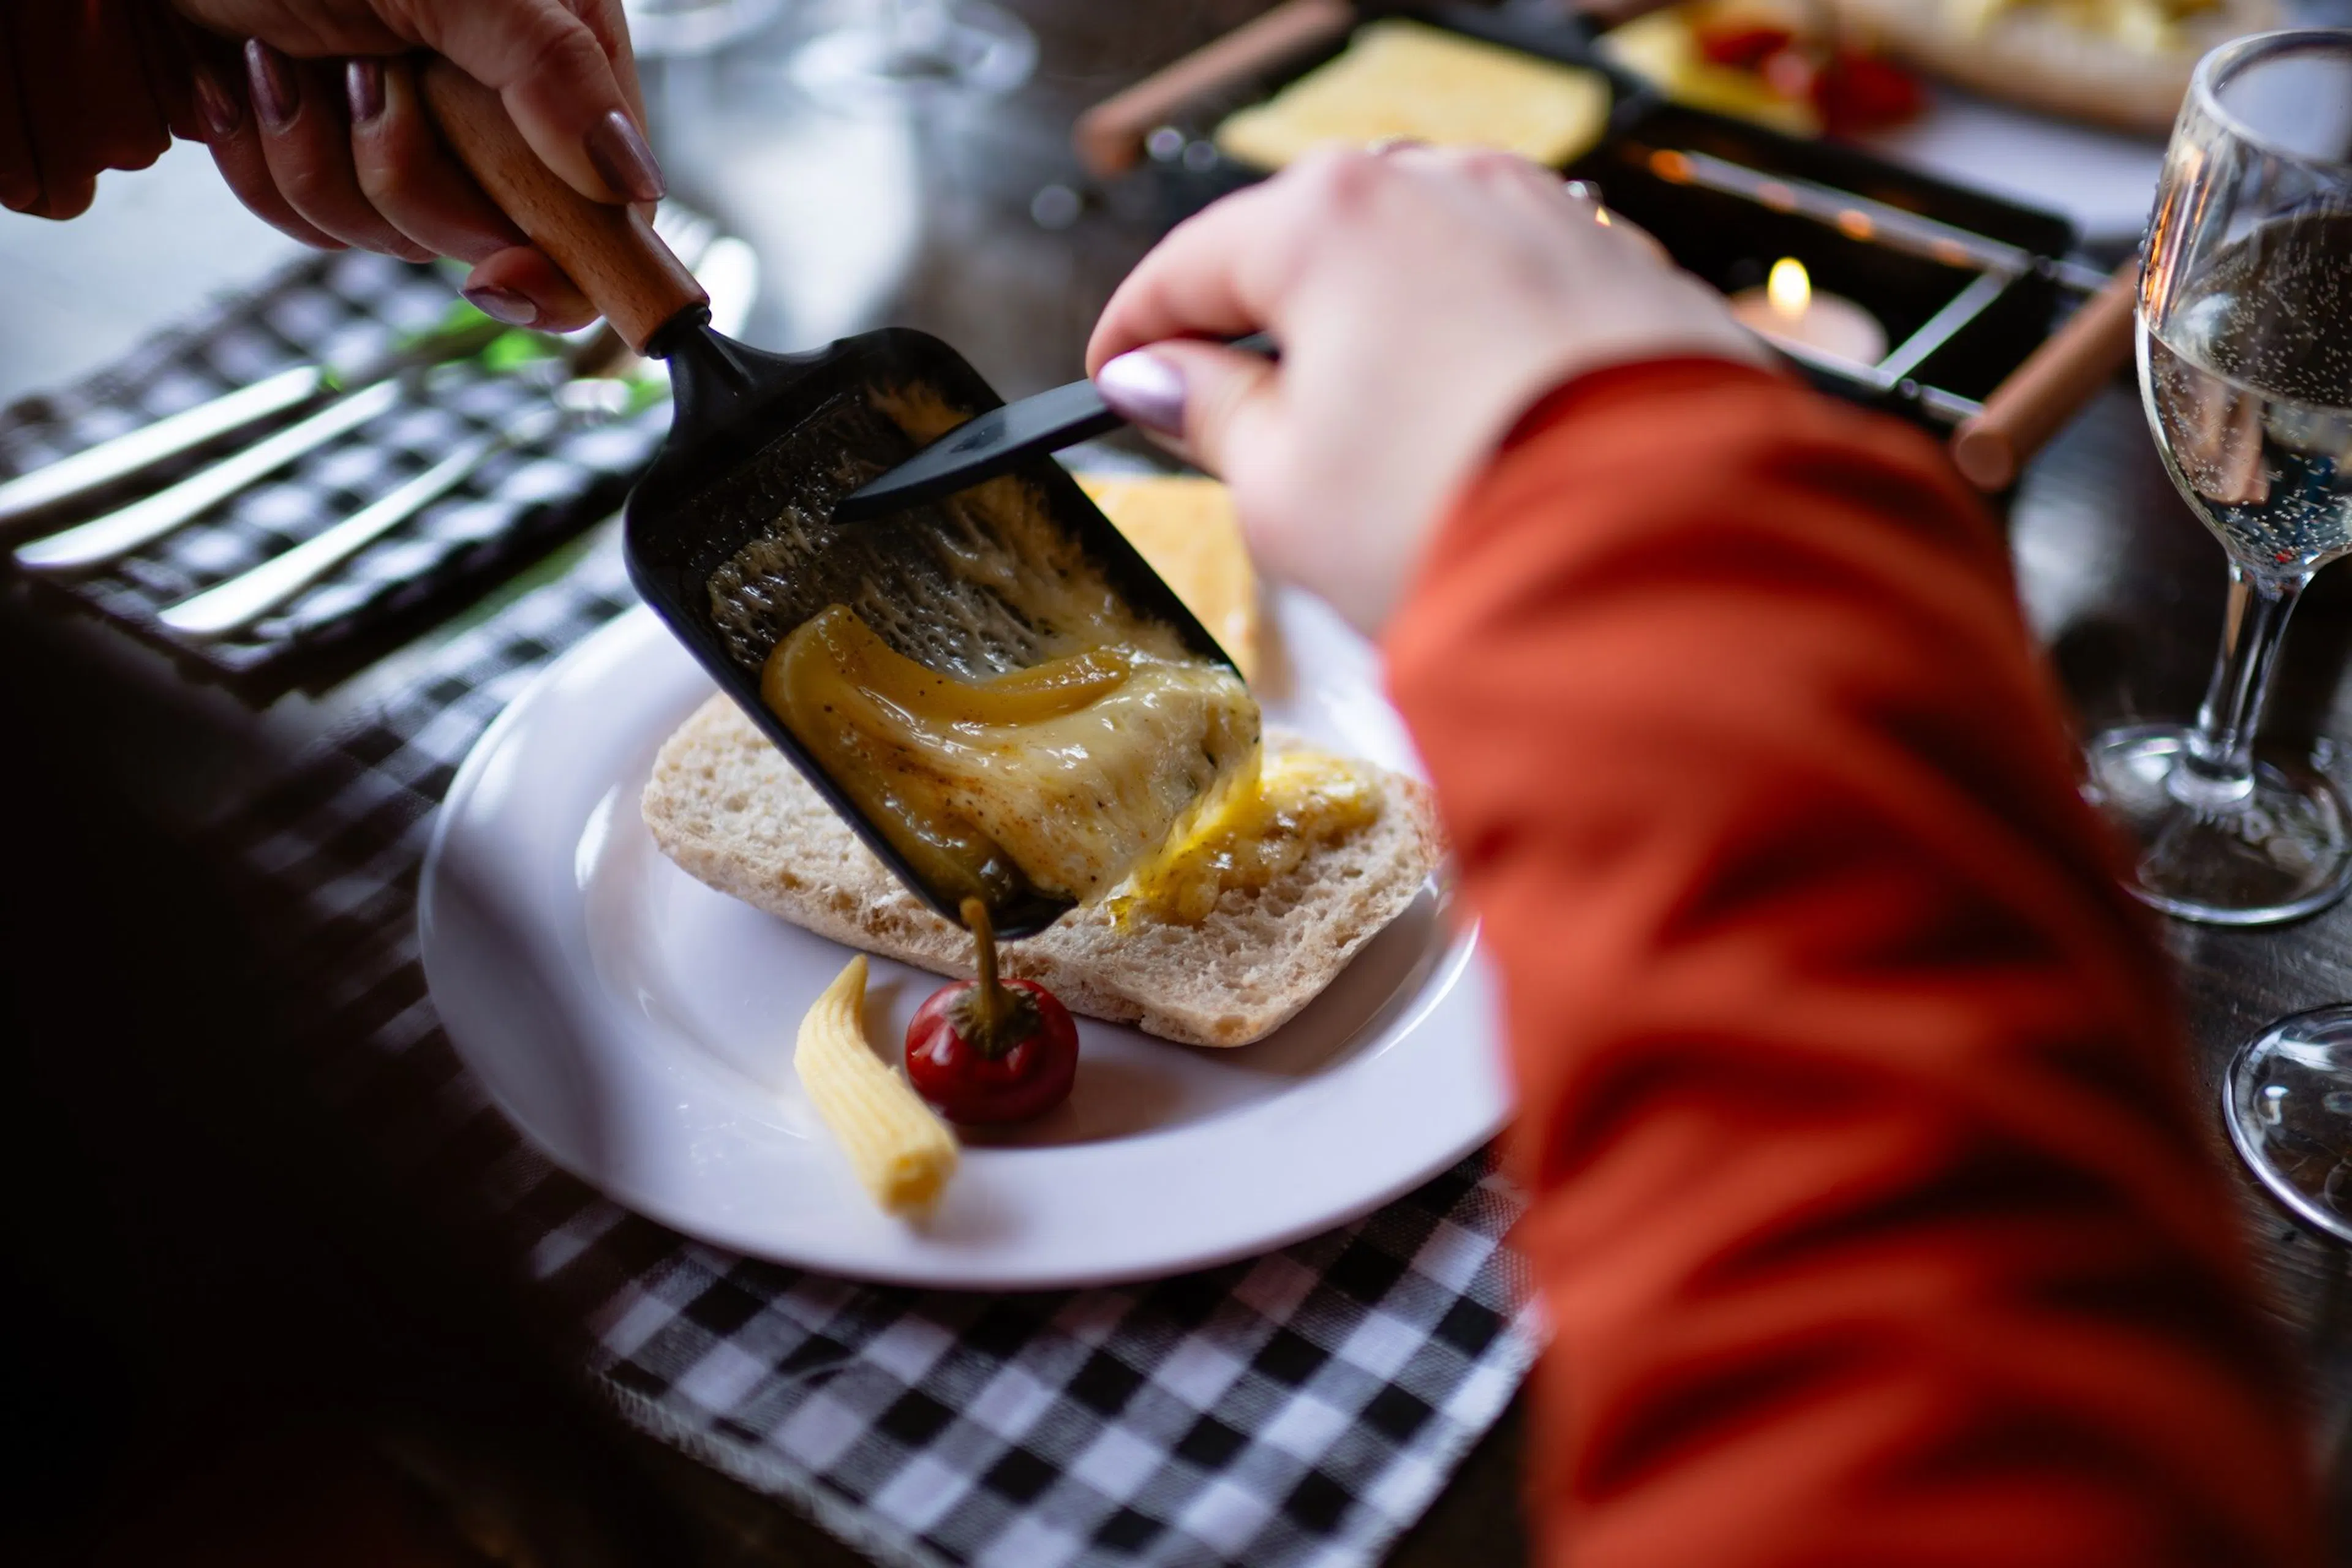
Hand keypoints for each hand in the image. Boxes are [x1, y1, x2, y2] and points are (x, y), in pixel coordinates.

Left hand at [171, 0, 657, 327]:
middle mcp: (489, 101)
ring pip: (387, 237)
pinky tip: (244, 81)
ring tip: (282, 61)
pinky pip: (312, 222)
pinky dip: (265, 159)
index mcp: (551, 54)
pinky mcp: (327, 151)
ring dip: (316, 159)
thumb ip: (548, 71)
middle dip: (403, 178)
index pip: (607, 207)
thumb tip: (631, 180)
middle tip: (365, 82)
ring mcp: (407, 130)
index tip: (503, 283)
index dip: (561, 264)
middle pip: (488, 238)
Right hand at [1086, 145, 1768, 633]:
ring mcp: (1547, 218)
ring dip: (1375, 332)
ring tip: (1361, 434)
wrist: (1660, 563)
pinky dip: (1471, 345)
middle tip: (1231, 411)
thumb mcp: (1281, 488)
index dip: (1138, 328)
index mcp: (1333, 220)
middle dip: (1264, 324)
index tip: (1117, 374)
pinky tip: (1467, 423)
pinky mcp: (1626, 273)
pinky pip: (1514, 293)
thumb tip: (1161, 380)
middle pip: (1311, 245)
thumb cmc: (1461, 520)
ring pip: (1421, 261)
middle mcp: (1444, 188)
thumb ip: (1208, 414)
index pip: (1193, 262)